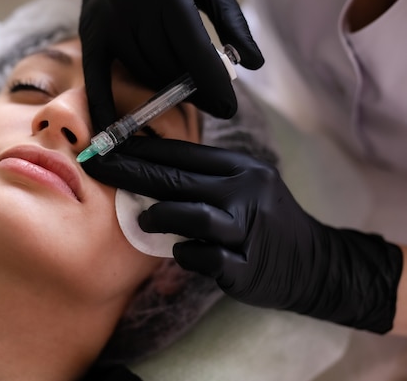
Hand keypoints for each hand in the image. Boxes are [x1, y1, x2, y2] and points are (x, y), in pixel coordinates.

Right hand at [77, 0, 263, 129]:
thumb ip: (231, 20)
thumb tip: (253, 64)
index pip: (194, 49)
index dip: (212, 83)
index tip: (228, 108)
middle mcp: (134, 7)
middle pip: (168, 67)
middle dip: (194, 91)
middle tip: (212, 104)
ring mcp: (109, 23)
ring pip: (143, 74)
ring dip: (165, 91)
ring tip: (184, 94)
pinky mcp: (91, 36)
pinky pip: (98, 80)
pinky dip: (105, 107)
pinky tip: (114, 132)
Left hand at [82, 137, 403, 332]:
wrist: (313, 263)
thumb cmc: (263, 220)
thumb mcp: (243, 186)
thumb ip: (202, 178)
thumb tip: (145, 169)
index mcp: (241, 168)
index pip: (184, 152)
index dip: (141, 148)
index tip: (107, 146)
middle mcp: (246, 193)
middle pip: (180, 178)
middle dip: (132, 172)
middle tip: (98, 167)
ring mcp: (248, 230)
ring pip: (194, 215)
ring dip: (160, 214)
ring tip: (143, 219)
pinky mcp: (247, 266)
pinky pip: (205, 257)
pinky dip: (185, 253)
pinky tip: (179, 251)